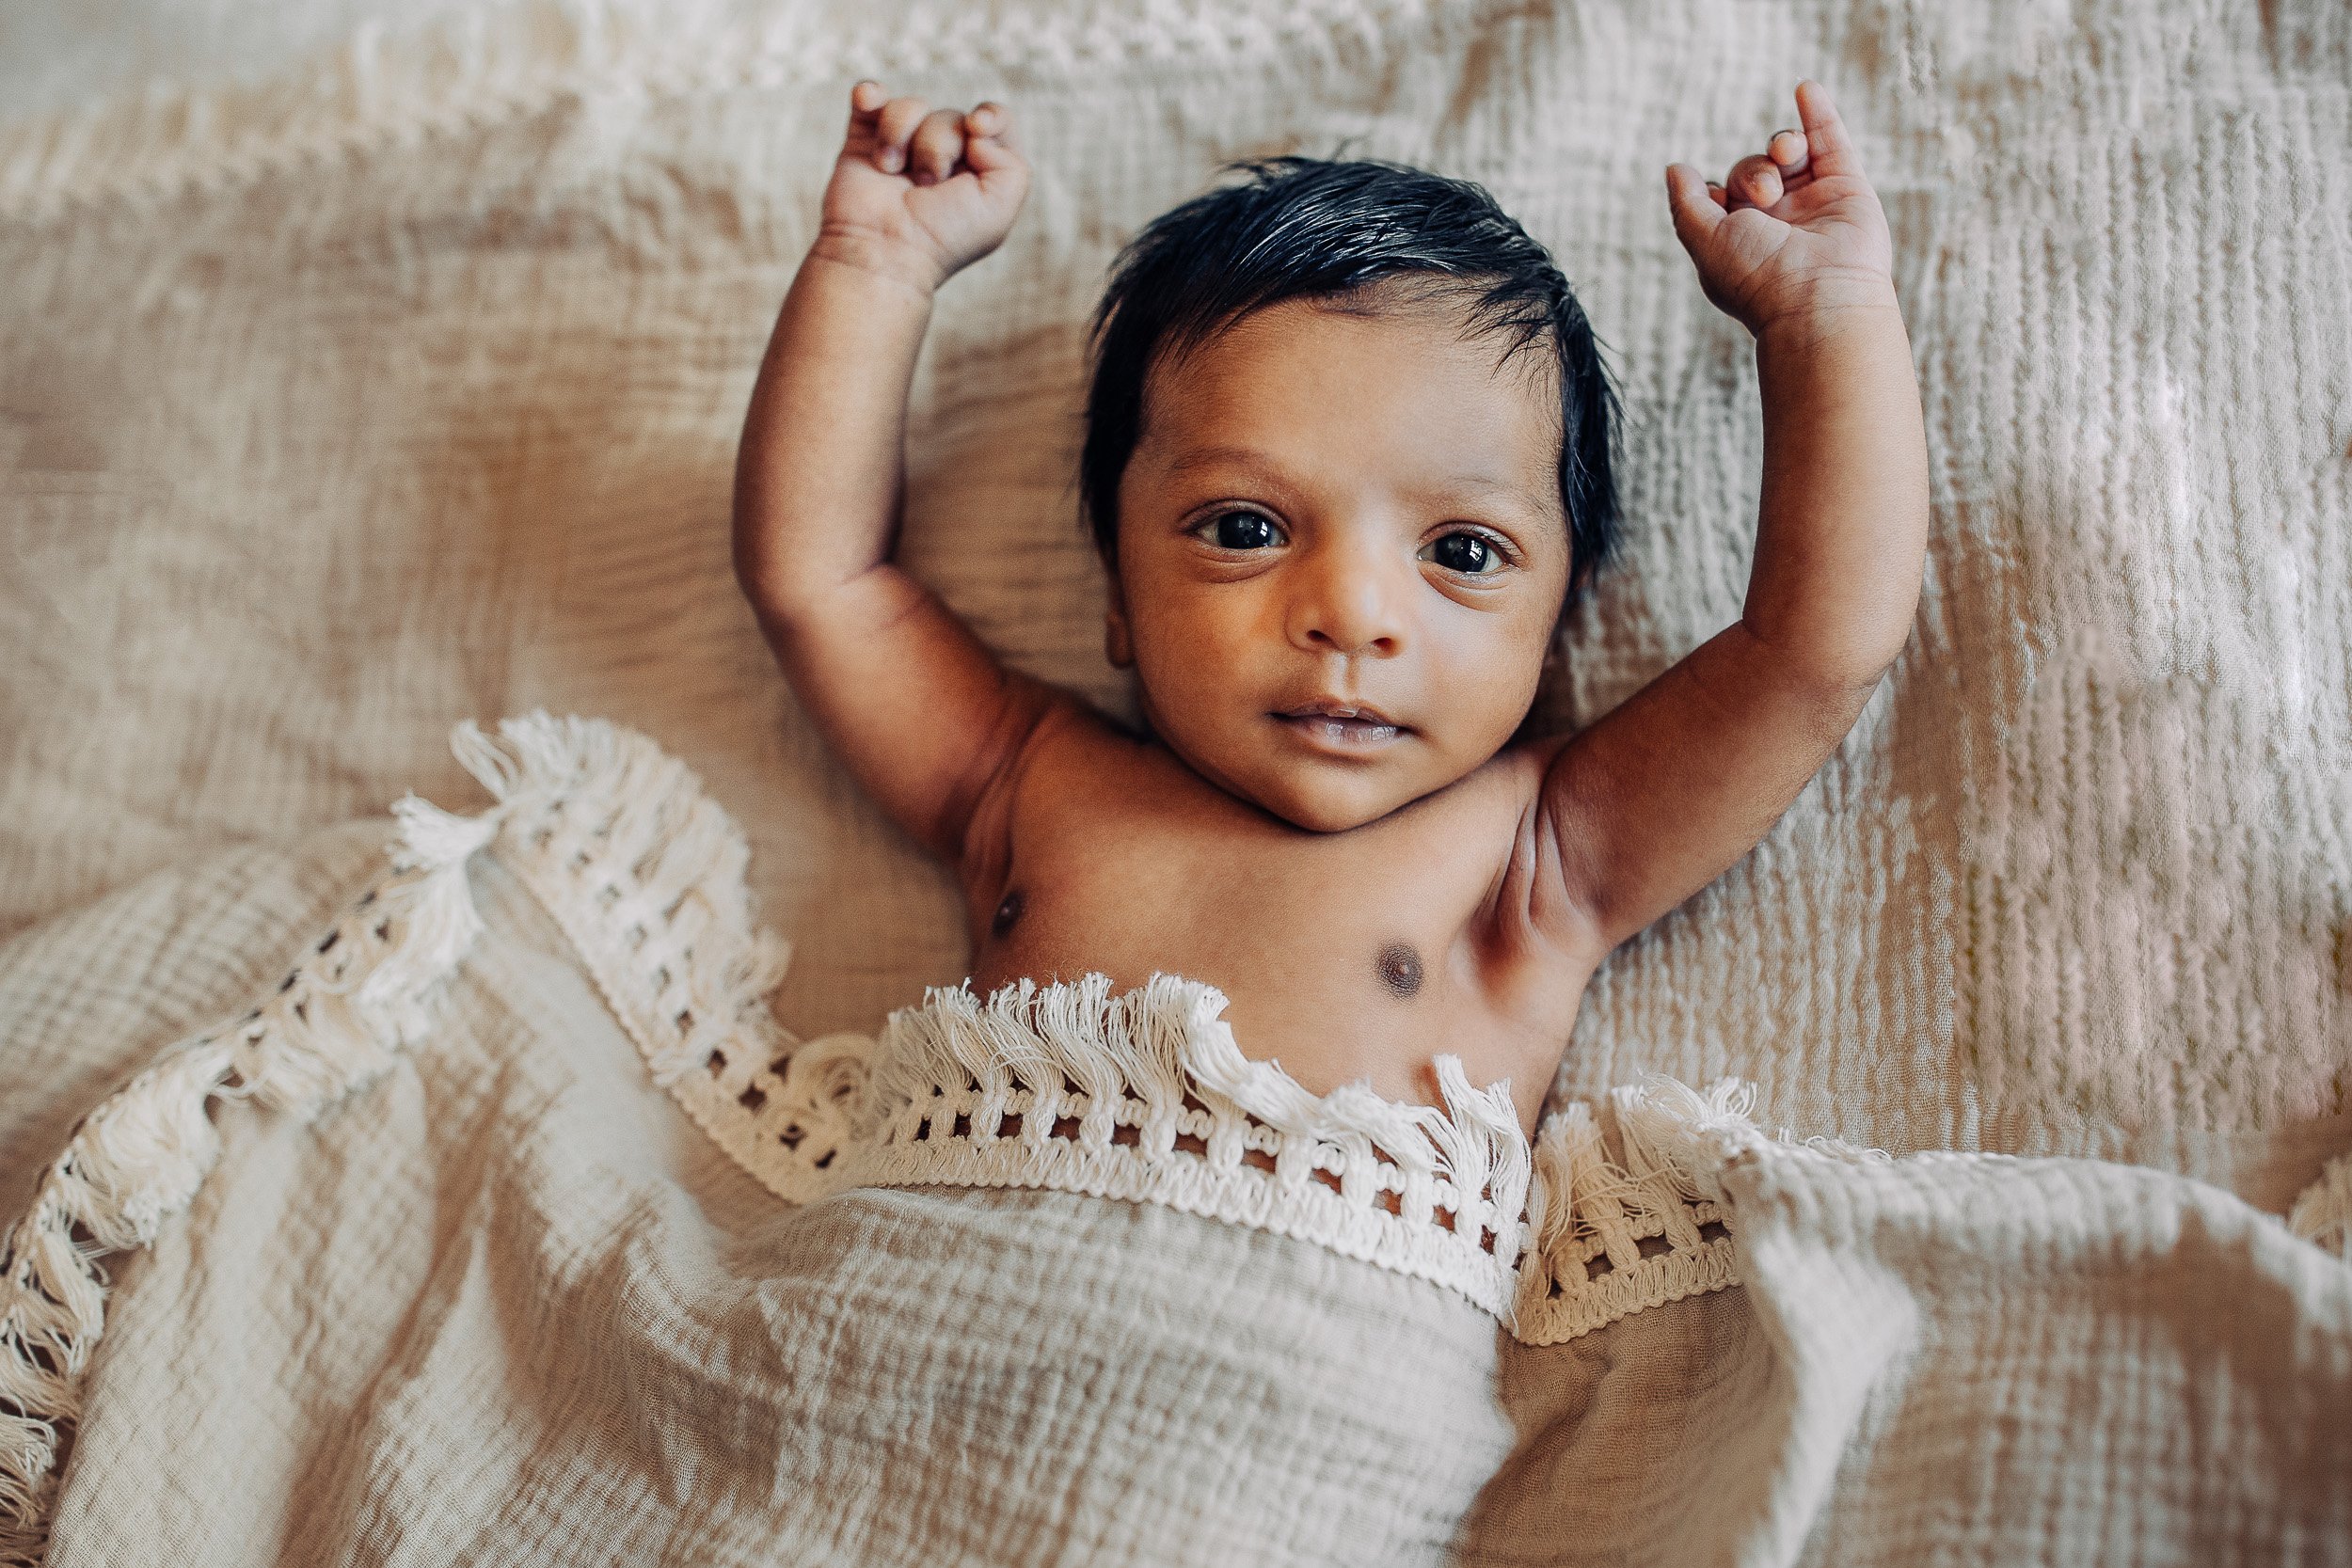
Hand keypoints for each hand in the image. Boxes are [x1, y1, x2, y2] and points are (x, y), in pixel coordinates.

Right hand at [815, 80, 1029, 295]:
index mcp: (978, 171)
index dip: (989, 117)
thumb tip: (974, 127)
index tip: (976, 128)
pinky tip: (868, 100)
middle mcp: (943, 157)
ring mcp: (903, 147)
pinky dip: (869, 94)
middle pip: (952, 116)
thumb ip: (1012, 162)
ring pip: (911, 106)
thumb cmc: (943, 235)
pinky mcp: (864, 141)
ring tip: (892, 173)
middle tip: (928, 186)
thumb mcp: (1001, 207)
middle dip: (941, 146)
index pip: (994, 121)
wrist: (884, 249)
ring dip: (902, 137)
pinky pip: (870, 96)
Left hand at [1664, 80, 1895, 335]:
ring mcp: (1813, 204)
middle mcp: (1778, 223)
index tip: (1718, 198)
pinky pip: (1832, 143)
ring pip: (1788, 155)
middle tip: (1764, 195)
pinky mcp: (1847, 188)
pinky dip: (1818, 114)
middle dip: (1752, 172)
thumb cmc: (1757, 275)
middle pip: (1752, 171)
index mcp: (1741, 241)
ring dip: (1780, 145)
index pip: (1722, 196)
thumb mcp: (1705, 240)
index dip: (1716, 190)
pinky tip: (1805, 89)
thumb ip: (1687, 205)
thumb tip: (1675, 168)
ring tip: (1784, 155)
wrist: (1819, 296)